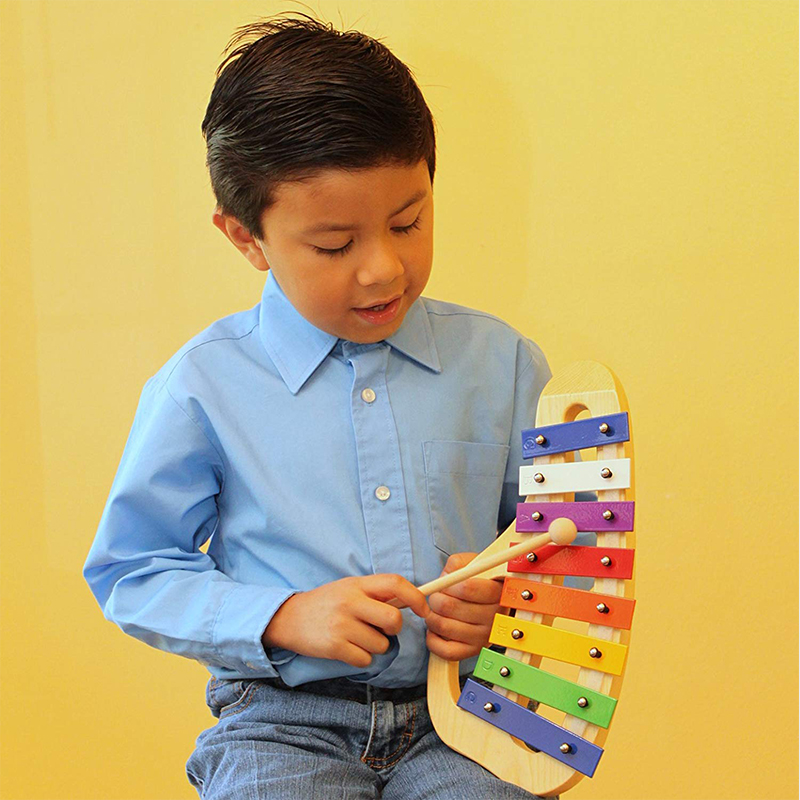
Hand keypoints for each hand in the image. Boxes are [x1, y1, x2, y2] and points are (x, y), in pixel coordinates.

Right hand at [262, 574, 429, 668]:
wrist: (289, 618)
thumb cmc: (327, 603)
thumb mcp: (349, 588)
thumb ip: (375, 593)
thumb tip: (410, 601)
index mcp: (357, 584)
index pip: (395, 583)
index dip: (416, 596)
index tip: (424, 609)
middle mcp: (350, 602)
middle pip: (393, 619)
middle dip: (394, 629)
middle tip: (382, 628)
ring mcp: (342, 625)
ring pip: (381, 644)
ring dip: (375, 645)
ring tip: (356, 636)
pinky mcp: (334, 646)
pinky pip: (365, 659)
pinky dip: (361, 657)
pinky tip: (347, 647)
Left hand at [425, 552, 502, 660]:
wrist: (489, 603)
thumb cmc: (478, 581)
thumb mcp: (472, 564)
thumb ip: (459, 565)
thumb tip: (447, 576)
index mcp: (498, 592)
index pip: (467, 587)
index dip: (448, 584)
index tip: (446, 583)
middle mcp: (493, 617)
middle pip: (449, 607)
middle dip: (436, 598)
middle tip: (438, 596)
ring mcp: (484, 637)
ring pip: (444, 627)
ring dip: (432, 617)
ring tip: (437, 611)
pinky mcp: (473, 651)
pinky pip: (446, 651)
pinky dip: (433, 639)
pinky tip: (436, 629)